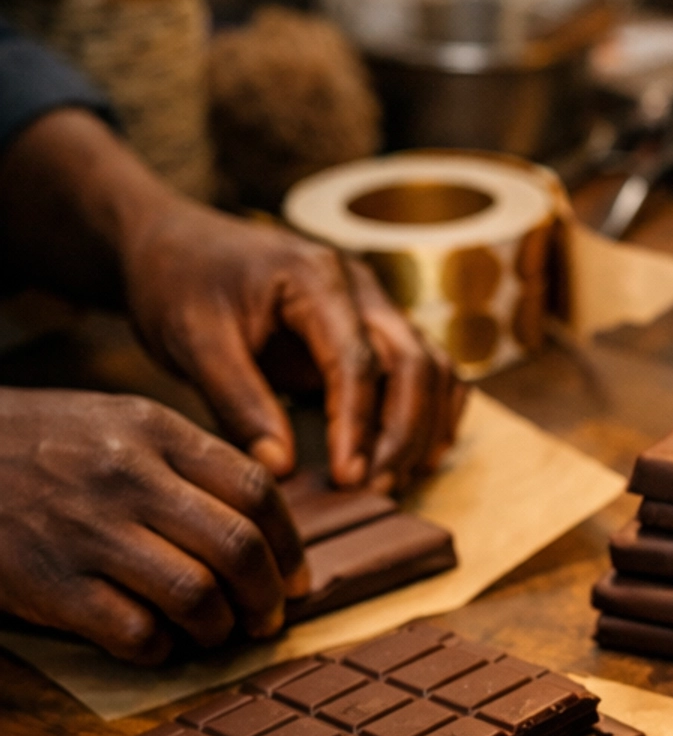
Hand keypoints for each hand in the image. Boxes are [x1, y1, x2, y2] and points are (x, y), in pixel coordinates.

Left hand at [0, 110, 462, 490]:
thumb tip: (283, 468)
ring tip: (393, 481)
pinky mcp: (372, 328)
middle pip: (414, 363)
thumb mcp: (194, 340)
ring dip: (423, 428)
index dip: (359, 425)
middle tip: (377, 490)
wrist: (175, 245)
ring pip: (432, 367)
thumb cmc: (179, 284)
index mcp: (315, 279)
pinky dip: (433, 412)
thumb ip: (238, 402)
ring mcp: (373, 305)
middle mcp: (359, 287)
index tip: (347, 479)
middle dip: (403, 433)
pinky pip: (425, 368)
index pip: (358, 359)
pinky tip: (417, 455)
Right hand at [0, 388, 306, 662]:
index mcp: (155, 432)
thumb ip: (190, 460)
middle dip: (268, 597)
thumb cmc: (43, 445)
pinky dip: (160, 649)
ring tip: (213, 632)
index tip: (296, 577)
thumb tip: (264, 520)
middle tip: (268, 618)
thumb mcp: (119, 422)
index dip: (290, 546)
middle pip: (238, 548)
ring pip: (196, 597)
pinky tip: (155, 641)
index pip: (257, 490)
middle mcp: (129, 478)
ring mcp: (90, 533)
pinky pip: (137, 633)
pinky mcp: (54, 586)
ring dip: (219, 629)